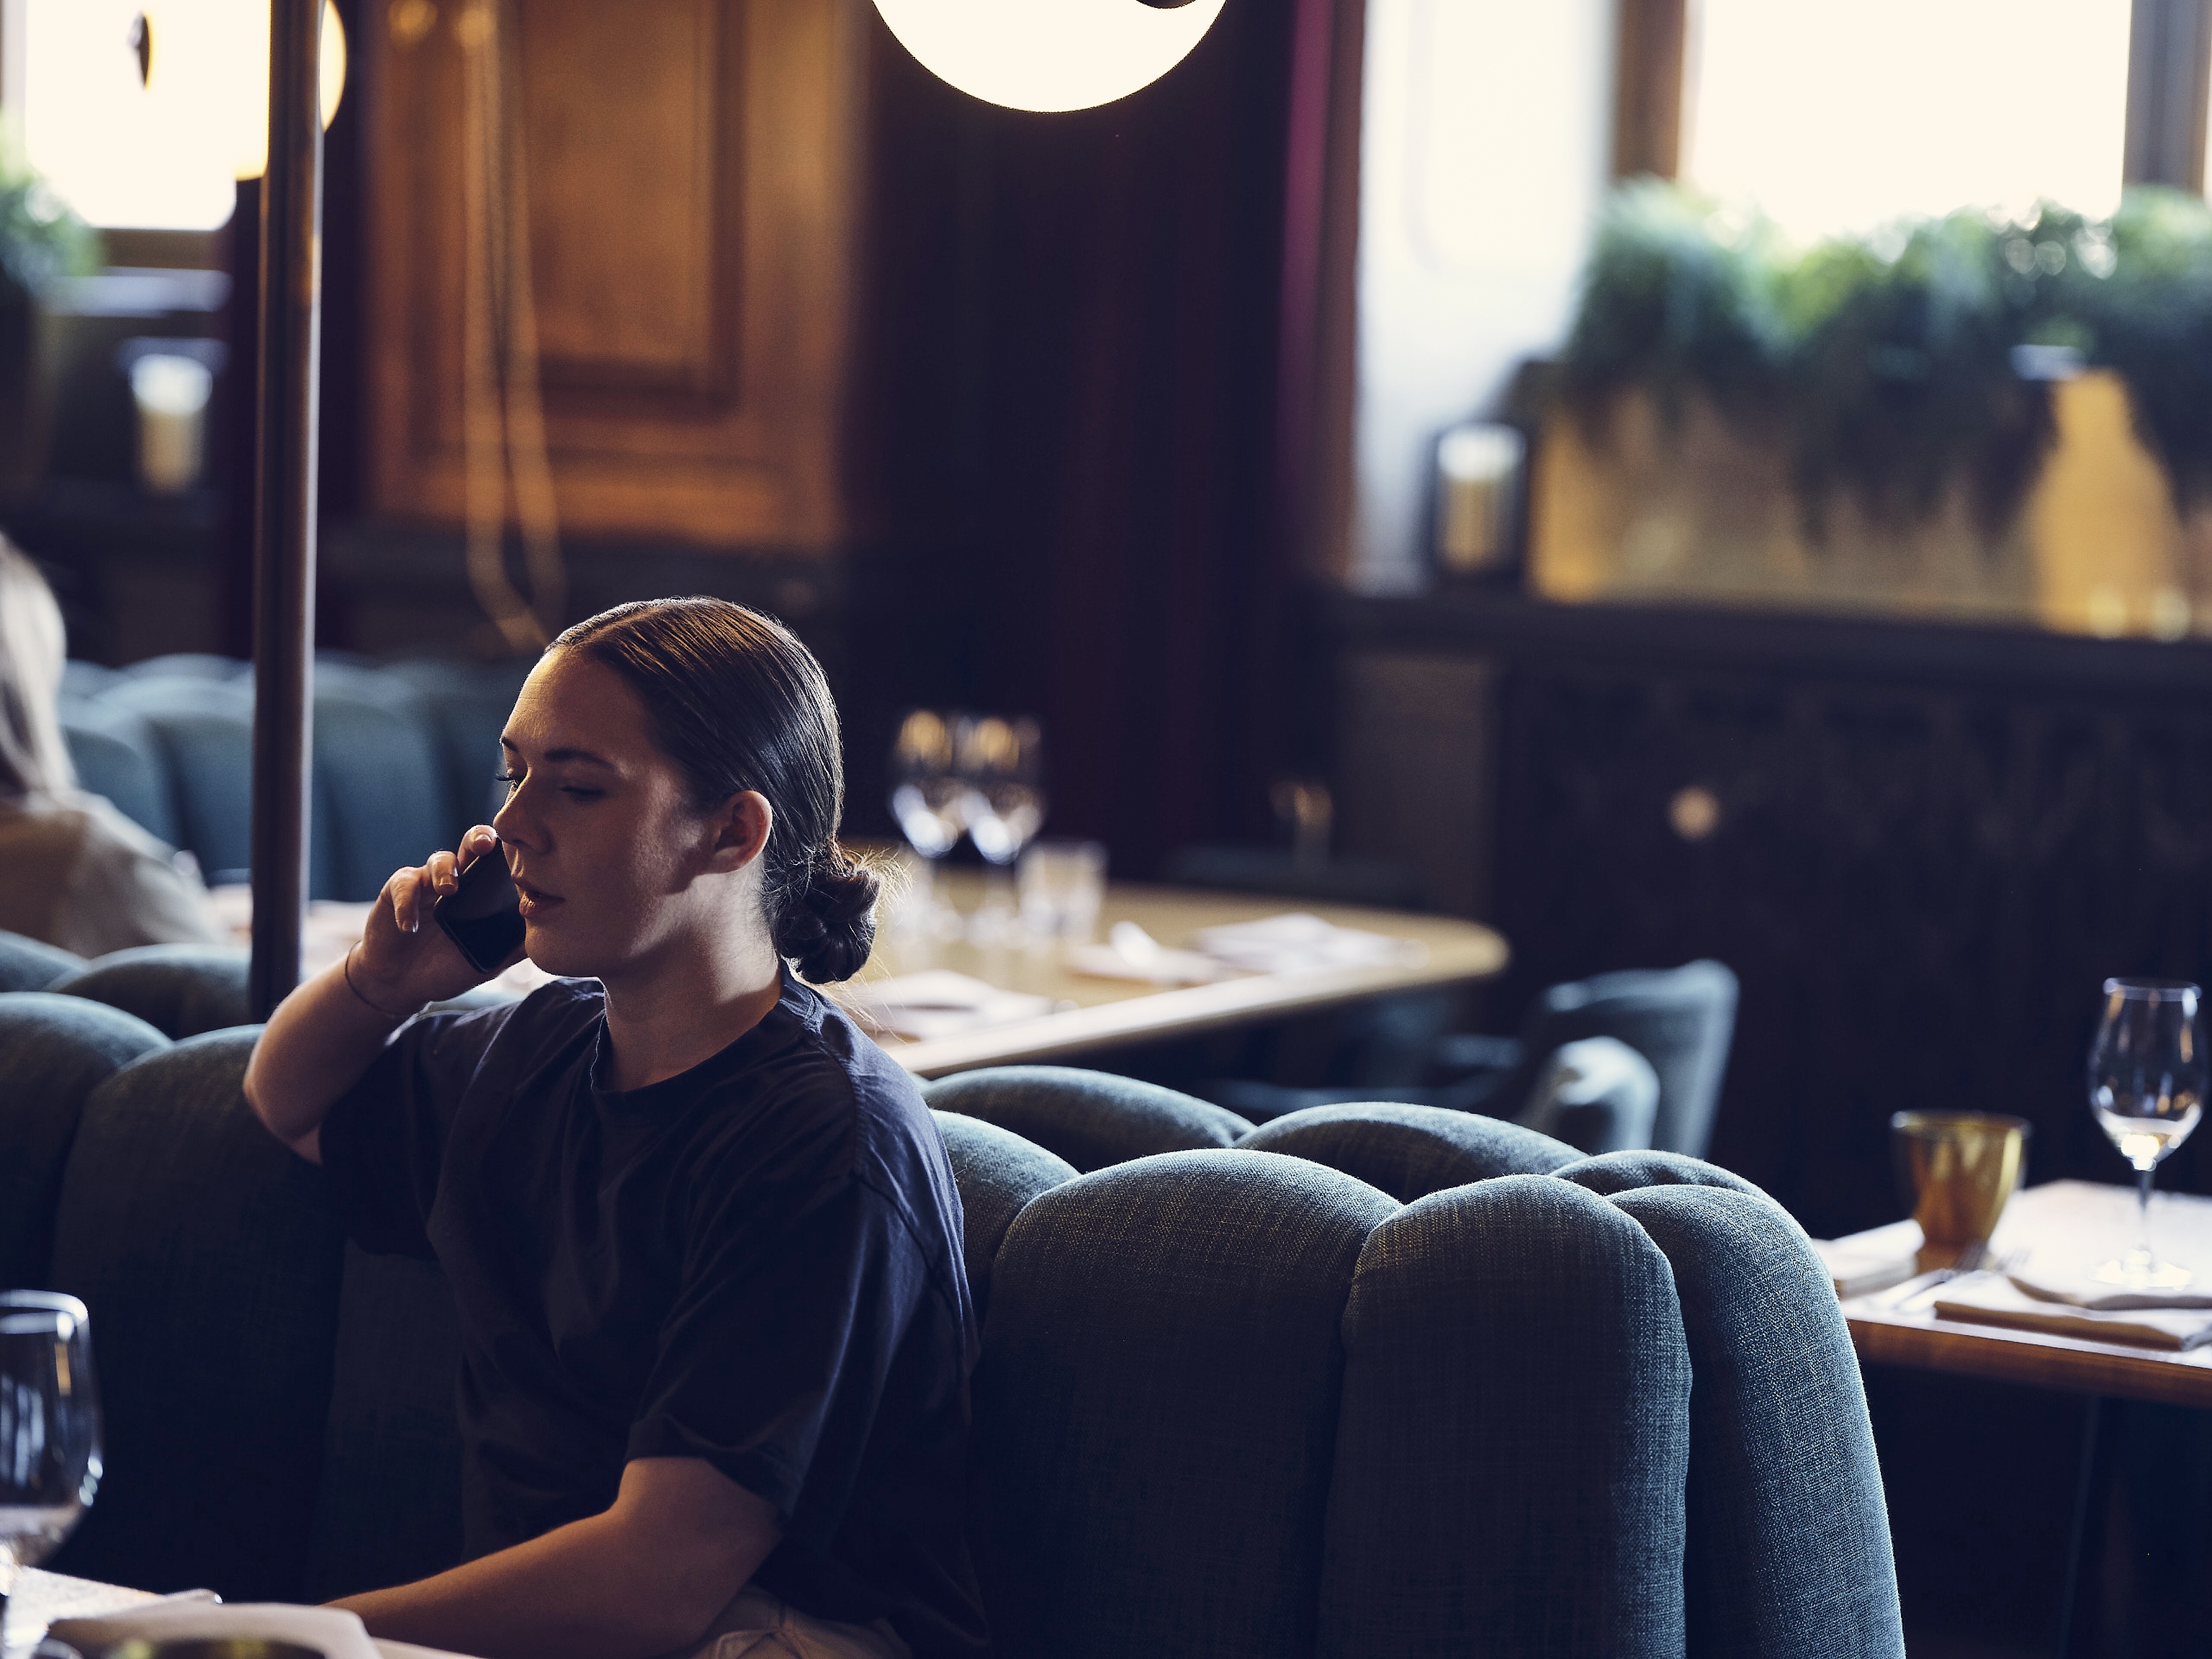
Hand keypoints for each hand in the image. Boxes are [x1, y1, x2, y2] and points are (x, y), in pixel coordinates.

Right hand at [350, 826, 518, 1013]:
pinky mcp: (397, 891)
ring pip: (440, 859)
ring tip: (449, 890)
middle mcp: (459, 879)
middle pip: (471, 844)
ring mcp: (428, 883)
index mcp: (483, 891)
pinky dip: (407, 904)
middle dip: (479, 839)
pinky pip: (404, 886)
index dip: (510, 852)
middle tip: (486, 846)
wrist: (402, 983)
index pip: (499, 862)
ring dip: (445, 871)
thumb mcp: (485, 961)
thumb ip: (513, 948)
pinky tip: (410, 926)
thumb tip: (550, 940)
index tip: (522, 855)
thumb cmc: (446, 967)